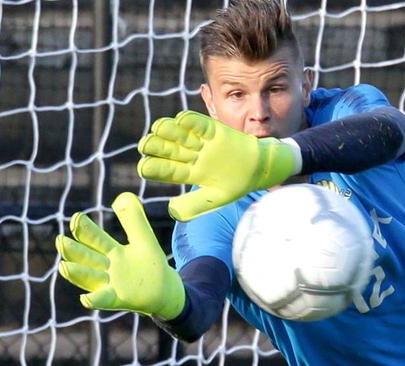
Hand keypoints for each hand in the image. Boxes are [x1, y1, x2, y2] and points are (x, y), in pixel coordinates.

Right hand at [55, 192, 184, 319]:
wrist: (166, 290)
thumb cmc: (152, 265)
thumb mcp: (144, 239)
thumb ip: (134, 220)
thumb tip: (123, 197)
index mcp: (112, 252)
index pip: (95, 239)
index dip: (86, 229)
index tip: (76, 217)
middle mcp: (107, 268)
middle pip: (87, 258)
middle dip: (73, 250)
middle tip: (60, 240)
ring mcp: (111, 285)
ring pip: (90, 278)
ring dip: (77, 273)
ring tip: (63, 266)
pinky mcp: (119, 300)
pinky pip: (105, 300)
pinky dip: (95, 300)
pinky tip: (85, 299)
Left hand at [137, 111, 295, 220]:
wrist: (261, 170)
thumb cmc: (238, 185)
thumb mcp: (217, 198)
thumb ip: (195, 205)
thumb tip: (171, 211)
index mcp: (190, 173)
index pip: (168, 170)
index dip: (155, 168)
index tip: (143, 168)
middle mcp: (192, 156)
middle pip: (170, 150)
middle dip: (157, 146)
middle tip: (144, 145)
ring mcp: (202, 143)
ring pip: (181, 135)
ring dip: (168, 130)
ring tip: (158, 128)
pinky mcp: (215, 131)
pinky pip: (201, 124)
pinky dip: (192, 121)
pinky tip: (180, 119)